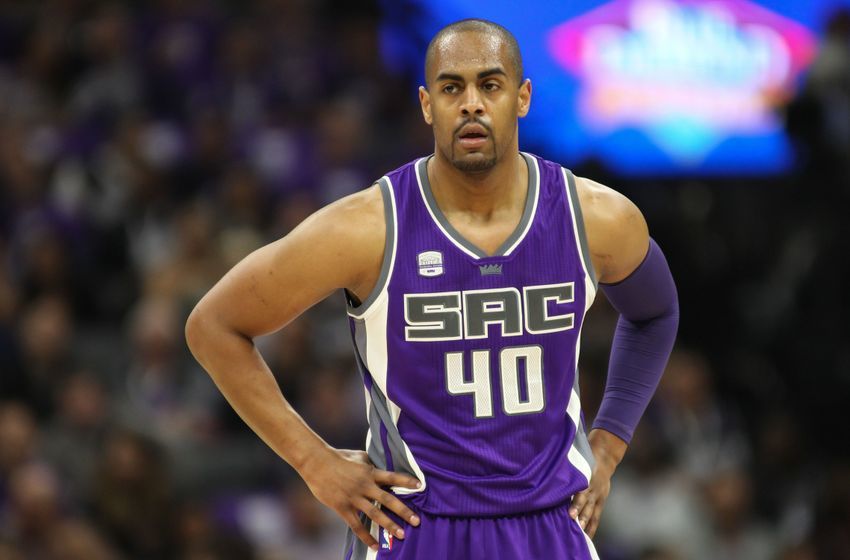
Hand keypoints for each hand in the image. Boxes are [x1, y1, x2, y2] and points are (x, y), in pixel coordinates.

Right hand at [299, 448, 421, 550]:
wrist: (316, 463)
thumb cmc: (338, 457)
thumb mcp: (358, 456)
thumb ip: (371, 463)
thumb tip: (381, 465)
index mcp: (369, 472)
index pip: (392, 477)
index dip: (406, 481)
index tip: (420, 486)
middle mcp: (364, 486)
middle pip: (388, 499)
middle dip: (403, 511)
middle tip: (416, 521)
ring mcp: (354, 498)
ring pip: (375, 514)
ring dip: (389, 525)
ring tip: (402, 534)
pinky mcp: (343, 508)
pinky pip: (357, 525)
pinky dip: (366, 536)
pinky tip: (375, 545)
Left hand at [569, 429, 625, 537]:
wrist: (605, 458)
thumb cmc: (585, 460)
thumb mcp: (577, 462)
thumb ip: (565, 470)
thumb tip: (547, 474)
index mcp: (586, 479)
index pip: (582, 494)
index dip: (577, 504)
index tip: (570, 513)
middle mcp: (593, 490)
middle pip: (586, 505)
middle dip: (579, 515)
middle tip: (572, 524)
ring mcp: (598, 497)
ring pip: (592, 513)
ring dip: (585, 523)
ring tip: (580, 535)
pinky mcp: (601, 502)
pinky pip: (597, 517)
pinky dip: (592, 527)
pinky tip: (587, 537)